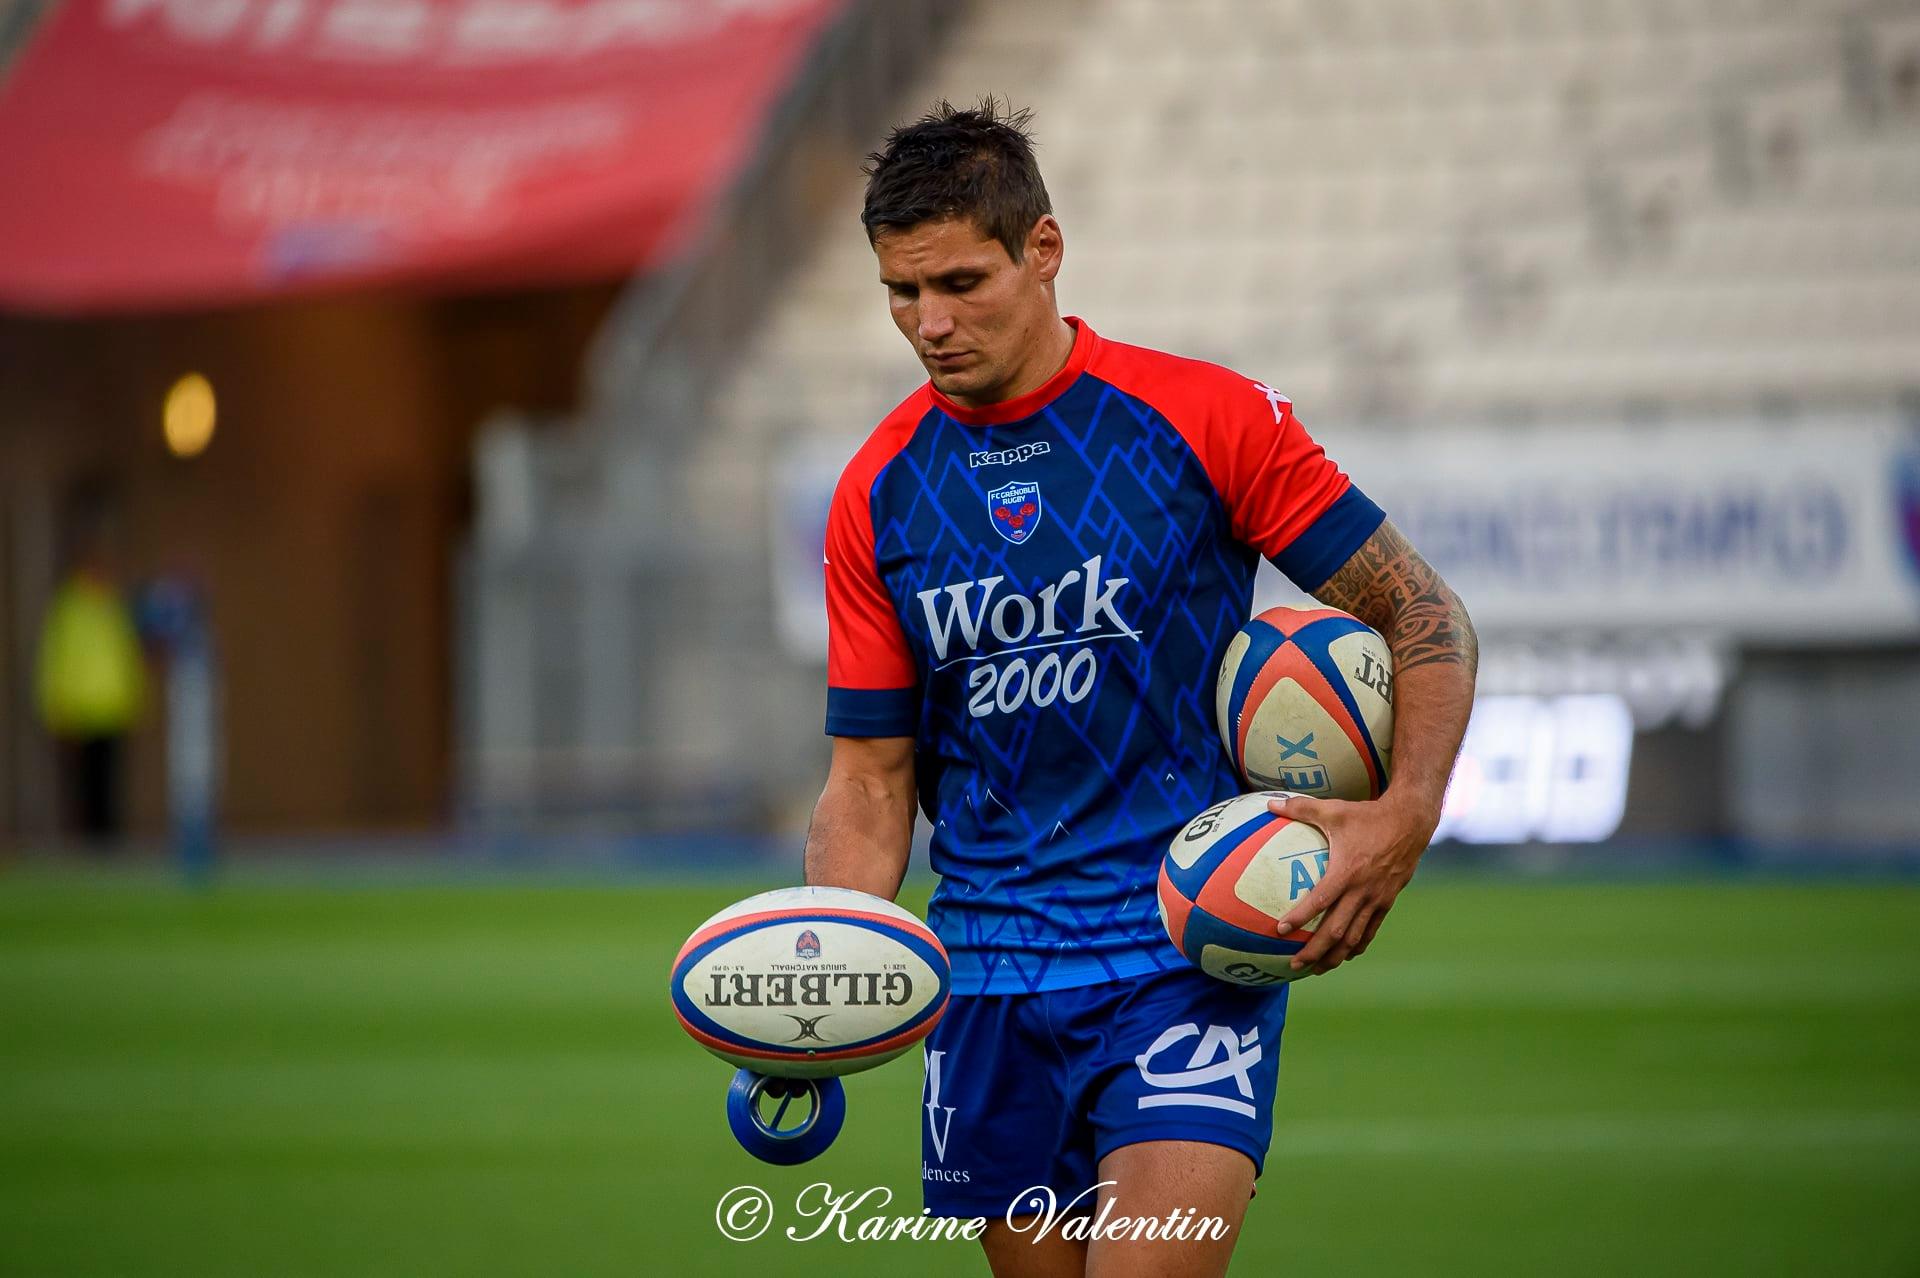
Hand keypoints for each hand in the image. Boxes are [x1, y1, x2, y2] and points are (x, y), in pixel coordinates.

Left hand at [1265, 792, 1437, 974]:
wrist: (1411, 822)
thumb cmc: (1368, 815)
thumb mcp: (1333, 809)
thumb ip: (1300, 808)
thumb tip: (1269, 804)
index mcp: (1347, 871)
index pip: (1320, 901)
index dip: (1300, 918)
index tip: (1280, 930)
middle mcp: (1362, 891)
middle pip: (1336, 930)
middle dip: (1315, 951)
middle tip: (1295, 965)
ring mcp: (1377, 899)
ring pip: (1354, 937)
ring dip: (1335, 956)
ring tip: (1316, 969)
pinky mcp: (1388, 901)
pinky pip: (1371, 929)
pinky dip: (1357, 944)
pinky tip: (1345, 954)